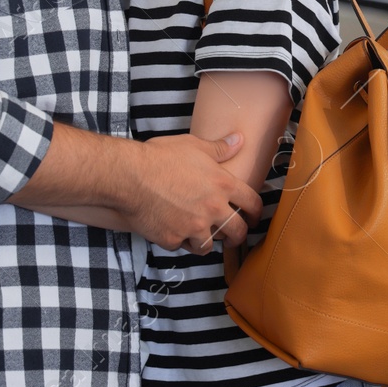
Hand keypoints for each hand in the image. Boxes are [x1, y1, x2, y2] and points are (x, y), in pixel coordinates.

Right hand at [123, 133, 262, 254]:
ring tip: (202, 238)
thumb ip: (219, 147)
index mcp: (223, 185)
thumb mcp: (194, 146)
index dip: (257, 213)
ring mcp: (193, 227)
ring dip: (207, 242)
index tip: (255, 218)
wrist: (130, 176)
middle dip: (238, 236)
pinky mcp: (173, 239)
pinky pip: (181, 247)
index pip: (253, 203)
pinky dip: (179, 242)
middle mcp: (213, 209)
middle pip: (237, 231)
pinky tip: (174, 233)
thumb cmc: (161, 157)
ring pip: (209, 245)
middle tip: (234, 237)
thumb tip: (239, 139)